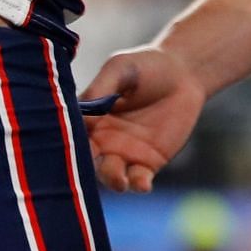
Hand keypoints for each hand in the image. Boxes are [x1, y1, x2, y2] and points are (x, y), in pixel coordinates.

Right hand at [81, 45, 208, 193]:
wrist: (184, 73)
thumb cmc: (147, 65)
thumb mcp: (121, 68)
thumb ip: (101, 86)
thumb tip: (81, 109)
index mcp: (91, 117)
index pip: (73, 134)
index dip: (67, 141)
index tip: (66, 146)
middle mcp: (103, 139)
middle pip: (87, 161)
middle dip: (85, 168)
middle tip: (89, 169)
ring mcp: (125, 153)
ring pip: (111, 175)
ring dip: (112, 180)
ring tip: (119, 180)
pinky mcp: (149, 162)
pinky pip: (139, 180)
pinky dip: (138, 185)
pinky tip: (142, 184)